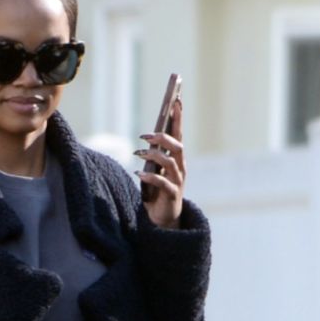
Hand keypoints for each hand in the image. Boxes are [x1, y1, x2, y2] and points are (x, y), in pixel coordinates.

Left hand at [136, 97, 184, 228]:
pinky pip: (162, 183)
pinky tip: (139, 174)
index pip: (179, 135)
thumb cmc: (158, 192)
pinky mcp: (172, 195)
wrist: (164, 219)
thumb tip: (148, 138)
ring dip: (154, 155)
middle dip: (163, 138)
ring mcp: (178, 182)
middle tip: (146, 136)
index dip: (178, 118)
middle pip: (177, 147)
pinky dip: (150, 177)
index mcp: (177, 160)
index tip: (176, 101)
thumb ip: (155, 156)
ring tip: (138, 154)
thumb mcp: (156, 170)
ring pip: (170, 162)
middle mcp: (181, 168)